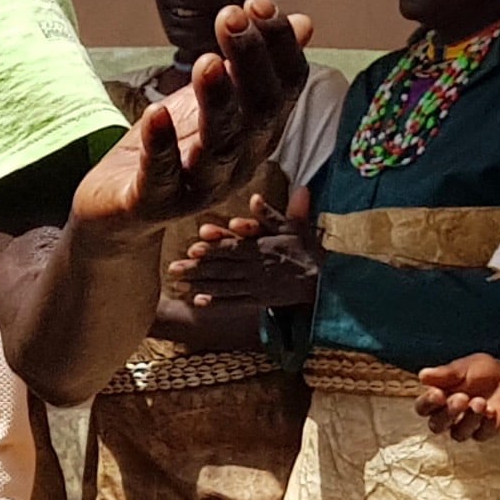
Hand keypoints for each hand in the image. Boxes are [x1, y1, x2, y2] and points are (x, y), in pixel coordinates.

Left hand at [79, 0, 312, 237]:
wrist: (118, 210)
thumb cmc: (171, 147)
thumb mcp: (211, 100)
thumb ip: (250, 65)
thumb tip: (303, 22)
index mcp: (258, 133)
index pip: (285, 87)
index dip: (277, 46)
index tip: (258, 3)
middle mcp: (241, 161)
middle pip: (260, 112)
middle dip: (249, 61)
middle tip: (232, 17)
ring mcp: (200, 187)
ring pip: (221, 146)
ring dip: (216, 101)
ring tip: (207, 61)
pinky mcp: (155, 202)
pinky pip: (162, 175)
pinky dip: (160, 144)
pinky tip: (155, 111)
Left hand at [174, 190, 320, 312]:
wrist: (326, 282)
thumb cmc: (308, 251)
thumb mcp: (295, 228)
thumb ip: (273, 214)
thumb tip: (256, 196)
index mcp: (261, 249)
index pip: (233, 248)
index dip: (213, 249)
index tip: (193, 249)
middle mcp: (255, 268)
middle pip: (222, 268)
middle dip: (196, 269)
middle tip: (172, 269)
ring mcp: (256, 286)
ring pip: (224, 285)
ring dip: (200, 285)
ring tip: (177, 285)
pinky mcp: (259, 300)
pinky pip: (235, 302)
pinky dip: (217, 302)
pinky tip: (198, 302)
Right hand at [415, 353, 499, 440]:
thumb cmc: (479, 370)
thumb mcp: (462, 367)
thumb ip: (444, 374)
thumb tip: (422, 376)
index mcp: (436, 399)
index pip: (423, 408)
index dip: (428, 404)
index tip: (438, 393)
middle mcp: (447, 415)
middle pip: (436, 426)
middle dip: (448, 414)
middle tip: (462, 397)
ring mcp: (464, 425)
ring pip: (458, 435)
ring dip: (469, 419)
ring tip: (481, 401)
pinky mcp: (483, 432)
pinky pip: (479, 435)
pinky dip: (485, 424)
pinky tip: (492, 410)